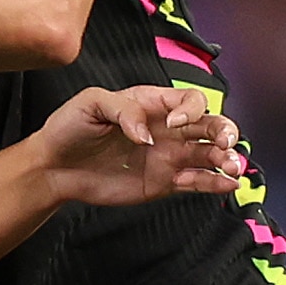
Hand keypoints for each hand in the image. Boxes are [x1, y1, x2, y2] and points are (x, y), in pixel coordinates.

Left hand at [21, 85, 243, 207]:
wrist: (55, 167)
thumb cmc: (70, 127)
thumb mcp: (91, 103)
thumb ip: (123, 110)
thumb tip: (148, 135)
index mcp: (154, 103)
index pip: (190, 101)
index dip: (190, 110)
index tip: (173, 124)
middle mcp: (168, 129)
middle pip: (211, 125)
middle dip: (225, 131)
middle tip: (224, 143)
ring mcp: (168, 156)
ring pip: (210, 154)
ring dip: (226, 158)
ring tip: (231, 167)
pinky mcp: (163, 183)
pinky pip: (197, 181)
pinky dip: (215, 183)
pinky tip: (227, 183)